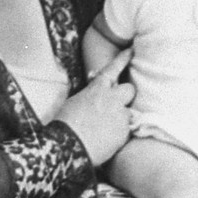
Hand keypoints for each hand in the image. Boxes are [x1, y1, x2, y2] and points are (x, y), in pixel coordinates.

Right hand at [55, 49, 134, 163]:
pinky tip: (106, 141)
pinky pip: (126, 130)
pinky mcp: (125, 132)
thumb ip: (90, 90)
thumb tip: (95, 78)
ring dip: (120, 118)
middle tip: (116, 105)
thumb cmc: (66, 123)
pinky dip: (118, 134)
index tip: (132, 51)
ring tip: (105, 130)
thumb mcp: (75, 101)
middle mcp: (112, 99)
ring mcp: (121, 115)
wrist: (68, 146)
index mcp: (97, 89)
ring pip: (128, 113)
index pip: (113, 69)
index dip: (123, 59)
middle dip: (125, 95)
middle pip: (130, 89)